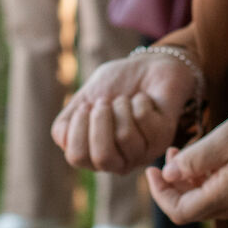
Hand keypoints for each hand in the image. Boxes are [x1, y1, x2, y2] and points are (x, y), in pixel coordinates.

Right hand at [55, 52, 198, 173]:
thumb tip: (63, 142)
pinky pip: (144, 120)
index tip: (85, 106)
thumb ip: (66, 123)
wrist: (148, 66)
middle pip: (102, 157)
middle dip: (99, 121)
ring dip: (121, 107)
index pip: (77, 157)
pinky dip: (140, 100)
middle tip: (104, 102)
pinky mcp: (163, 138)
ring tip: (124, 98)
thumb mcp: (83, 100)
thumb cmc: (114, 85)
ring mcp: (143, 151)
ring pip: (125, 137)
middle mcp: (120, 161)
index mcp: (96, 156)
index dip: (77, 129)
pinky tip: (144, 98)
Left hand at [147, 85, 227, 223]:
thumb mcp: (226, 136)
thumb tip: (171, 176)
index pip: (181, 213)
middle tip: (167, 155)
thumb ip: (196, 160)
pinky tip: (207, 153)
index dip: (161, 195)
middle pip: (193, 210)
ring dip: (189, 180)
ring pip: (208, 200)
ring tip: (182, 150)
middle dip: (173, 187)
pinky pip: (224, 190)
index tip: (152, 168)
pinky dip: (208, 177)